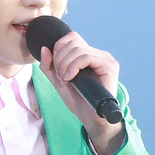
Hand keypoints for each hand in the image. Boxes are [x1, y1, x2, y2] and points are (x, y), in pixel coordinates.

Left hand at [38, 30, 126, 154]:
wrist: (89, 117)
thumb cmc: (77, 100)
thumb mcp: (57, 80)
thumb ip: (49, 65)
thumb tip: (44, 48)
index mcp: (88, 54)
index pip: (71, 37)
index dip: (59, 47)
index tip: (55, 66)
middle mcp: (98, 54)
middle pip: (72, 42)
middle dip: (59, 59)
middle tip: (60, 77)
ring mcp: (106, 59)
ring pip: (78, 50)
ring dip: (65, 66)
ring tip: (65, 80)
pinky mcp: (110, 66)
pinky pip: (86, 57)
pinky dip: (73, 68)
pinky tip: (70, 79)